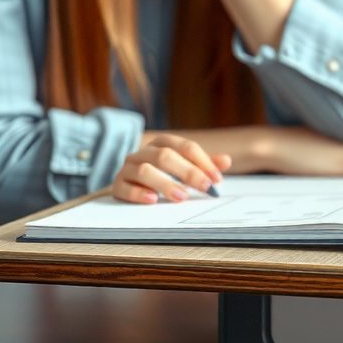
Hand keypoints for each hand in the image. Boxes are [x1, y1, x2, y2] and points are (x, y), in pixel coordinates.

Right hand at [113, 132, 230, 203]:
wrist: (130, 183)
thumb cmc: (163, 173)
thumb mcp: (185, 166)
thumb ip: (205, 164)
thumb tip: (226, 161)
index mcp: (162, 143)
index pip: (185, 147)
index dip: (203, 162)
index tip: (216, 179)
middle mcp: (143, 152)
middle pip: (164, 156)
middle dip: (187, 172)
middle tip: (204, 187)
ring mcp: (127, 168)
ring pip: (144, 170)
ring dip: (165, 183)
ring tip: (182, 196)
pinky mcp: (117, 185)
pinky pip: (124, 187)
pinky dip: (138, 193)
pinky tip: (153, 200)